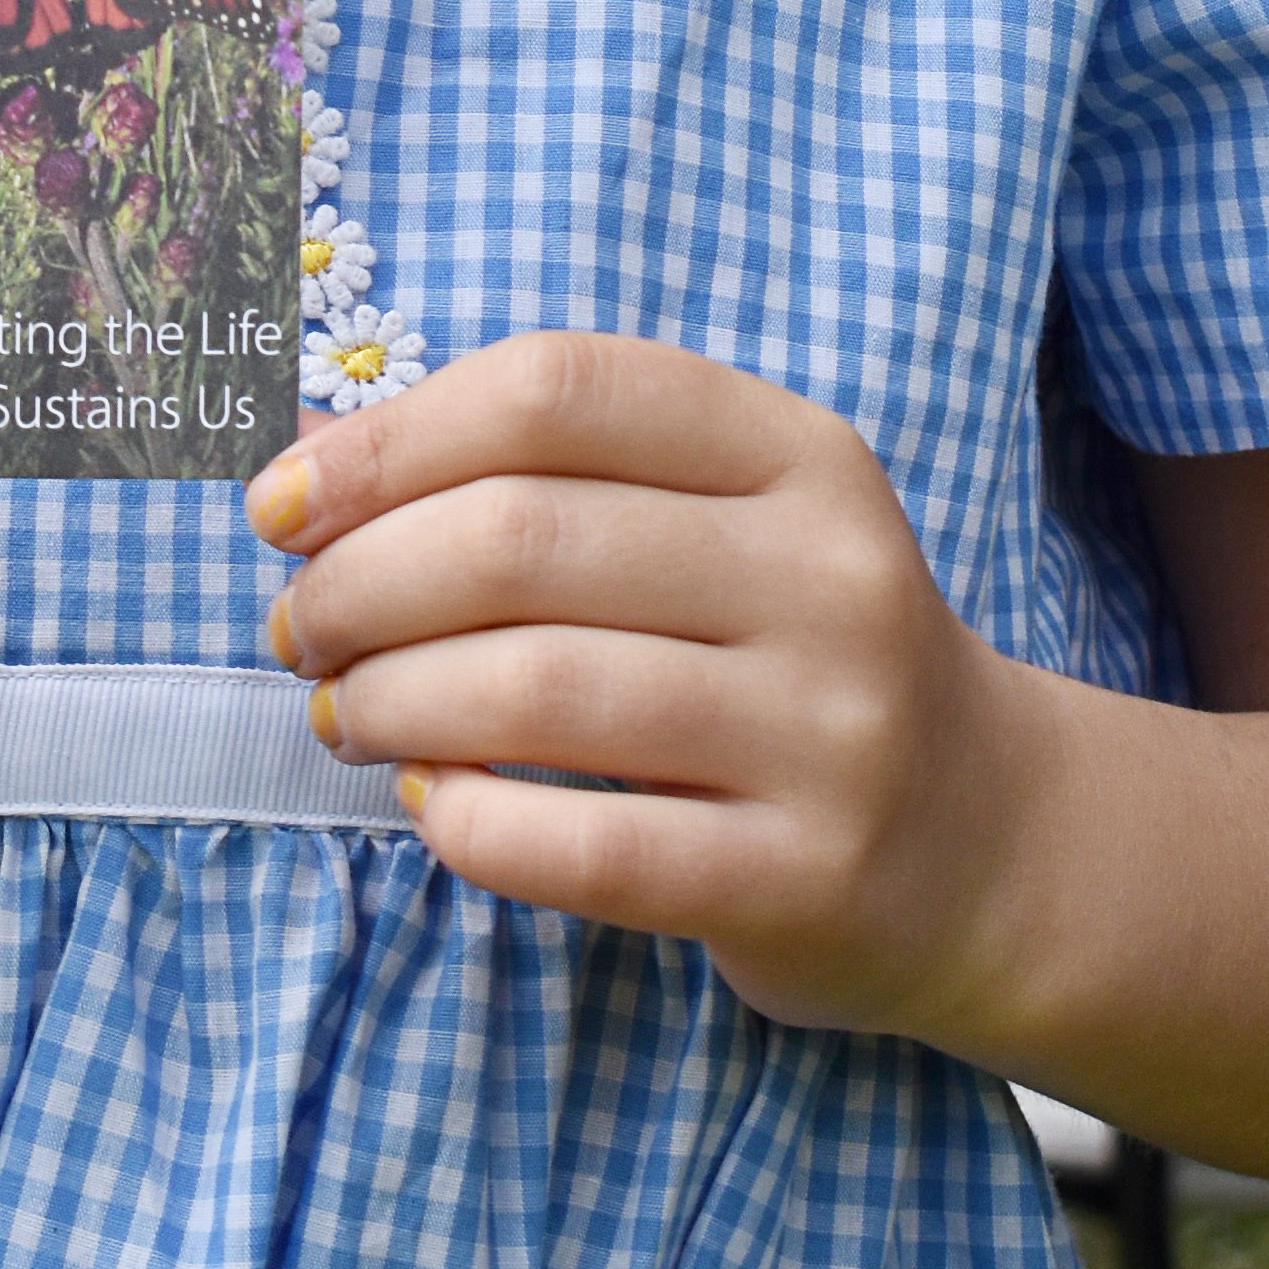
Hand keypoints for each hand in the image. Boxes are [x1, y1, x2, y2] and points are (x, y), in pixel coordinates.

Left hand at [254, 333, 1018, 1043]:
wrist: (988, 843)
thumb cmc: (787, 658)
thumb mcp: (721, 523)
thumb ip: (545, 476)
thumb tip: (304, 450)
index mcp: (799, 451)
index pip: (557, 391)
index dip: (388, 438)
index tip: (281, 502)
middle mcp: (828, 575)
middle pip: (521, 539)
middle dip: (358, 582)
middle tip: (298, 629)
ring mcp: (830, 732)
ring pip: (536, 689)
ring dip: (388, 699)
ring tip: (346, 713)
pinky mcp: (803, 877)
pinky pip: (583, 849)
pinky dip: (469, 823)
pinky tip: (433, 805)